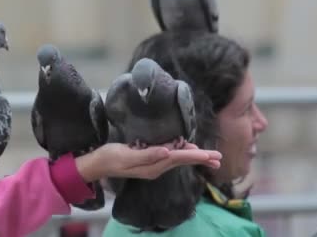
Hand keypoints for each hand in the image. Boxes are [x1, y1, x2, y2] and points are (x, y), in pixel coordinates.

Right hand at [75, 142, 220, 182]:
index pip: (178, 158)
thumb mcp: (126, 155)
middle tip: (218, 158)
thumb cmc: (110, 157)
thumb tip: (166, 152)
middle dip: (200, 158)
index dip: (195, 155)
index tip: (211, 155)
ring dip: (194, 157)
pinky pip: (170, 157)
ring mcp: (152, 165)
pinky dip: (181, 153)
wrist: (98, 164)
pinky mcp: (148, 160)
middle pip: (182, 161)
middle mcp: (156, 167)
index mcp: (153, 165)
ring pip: (178, 160)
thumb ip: (147, 154)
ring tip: (209, 156)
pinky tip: (186, 150)